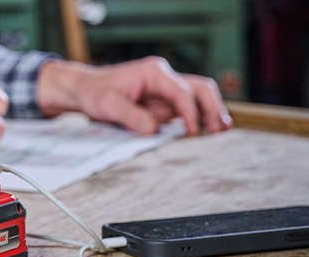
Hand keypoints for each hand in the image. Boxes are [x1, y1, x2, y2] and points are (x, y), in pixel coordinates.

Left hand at [36, 57, 231, 134]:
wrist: (86, 90)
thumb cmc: (95, 93)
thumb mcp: (108, 105)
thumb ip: (131, 116)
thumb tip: (154, 130)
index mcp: (154, 72)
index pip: (181, 92)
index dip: (190, 113)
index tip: (194, 132)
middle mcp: (164, 78)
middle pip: (200, 88)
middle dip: (212, 108)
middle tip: (221, 130)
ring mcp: (165, 90)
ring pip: (198, 97)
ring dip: (210, 112)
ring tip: (222, 131)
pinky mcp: (163, 102)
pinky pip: (185, 109)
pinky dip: (198, 118)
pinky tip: (207, 132)